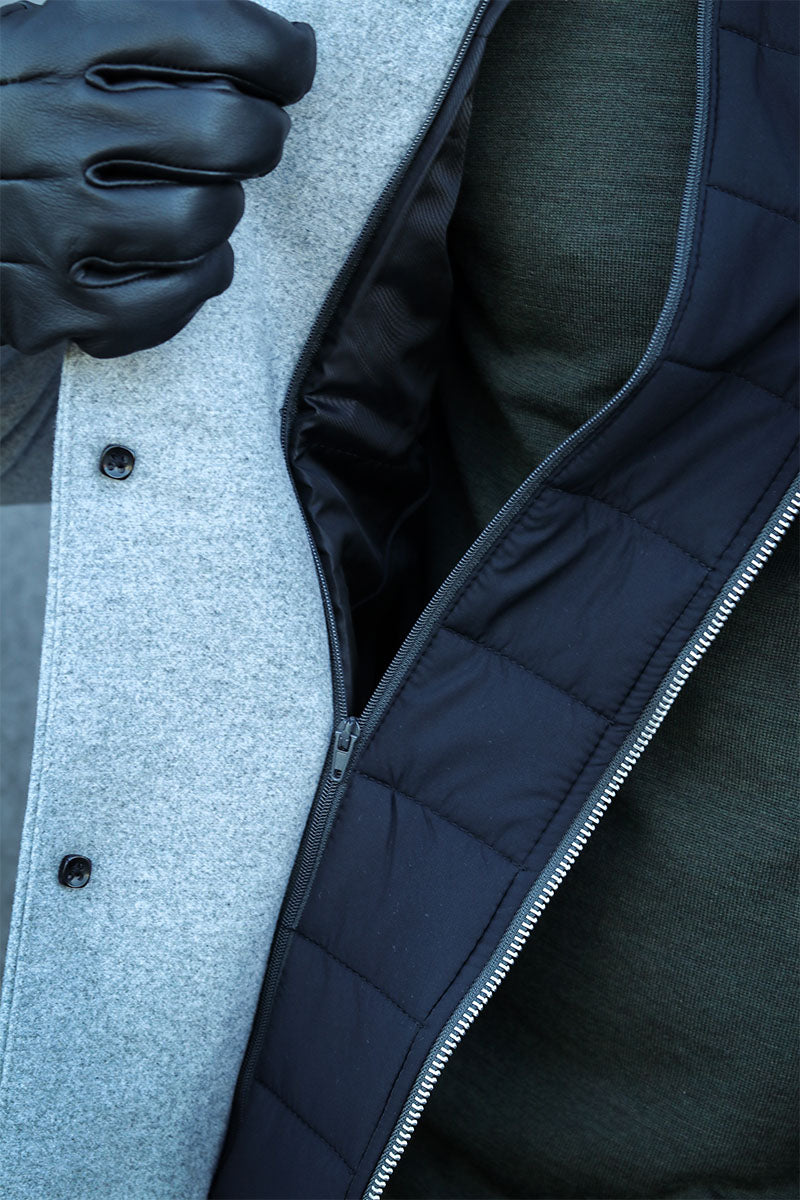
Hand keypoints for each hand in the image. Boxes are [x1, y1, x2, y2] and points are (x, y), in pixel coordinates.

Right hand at [0, 0, 314, 356]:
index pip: (211, 33)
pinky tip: (187, 257)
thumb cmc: (17, 115)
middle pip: (227, 131)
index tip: (291, 62)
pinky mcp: (50, 303)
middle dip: (262, 133)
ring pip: (205, 219)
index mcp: (46, 43)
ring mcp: (43, 222)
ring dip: (224, 208)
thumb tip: (285, 45)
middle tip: (252, 135)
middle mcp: (41, 126)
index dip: (279, 54)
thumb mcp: (52, 40)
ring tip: (200, 193)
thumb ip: (146, 18)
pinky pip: (174, 297)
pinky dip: (199, 278)